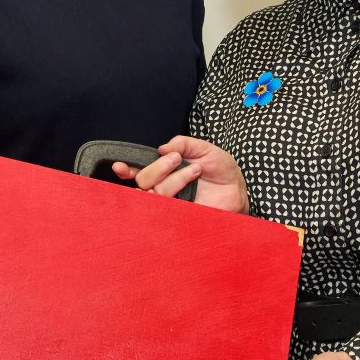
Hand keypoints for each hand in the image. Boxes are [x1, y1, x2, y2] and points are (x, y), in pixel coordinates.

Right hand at [112, 135, 247, 212]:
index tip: (119, 166)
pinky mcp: (182, 217)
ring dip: (174, 180)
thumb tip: (162, 147)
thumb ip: (184, 143)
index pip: (138, 172)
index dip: (125, 170)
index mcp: (165, 171)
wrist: (239, 188)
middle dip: (157, 168)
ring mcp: (172, 204)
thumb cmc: (221, 169)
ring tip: (195, 171)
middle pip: (144, 182)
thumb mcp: (204, 148)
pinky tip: (189, 189)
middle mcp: (165, 187)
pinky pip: (169, 213)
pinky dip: (175, 201)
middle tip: (176, 158)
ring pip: (157, 194)